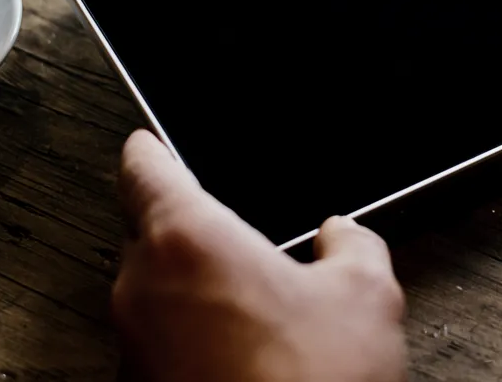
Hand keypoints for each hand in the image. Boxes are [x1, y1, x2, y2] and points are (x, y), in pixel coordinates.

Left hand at [113, 130, 407, 381]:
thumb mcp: (368, 297)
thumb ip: (355, 244)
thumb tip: (345, 235)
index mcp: (186, 238)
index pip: (143, 167)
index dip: (150, 147)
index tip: (149, 142)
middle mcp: (141, 288)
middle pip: (150, 232)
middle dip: (193, 234)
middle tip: (243, 247)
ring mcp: (133, 347)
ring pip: (155, 294)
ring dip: (194, 295)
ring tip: (260, 318)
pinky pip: (160, 346)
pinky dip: (191, 343)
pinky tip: (246, 362)